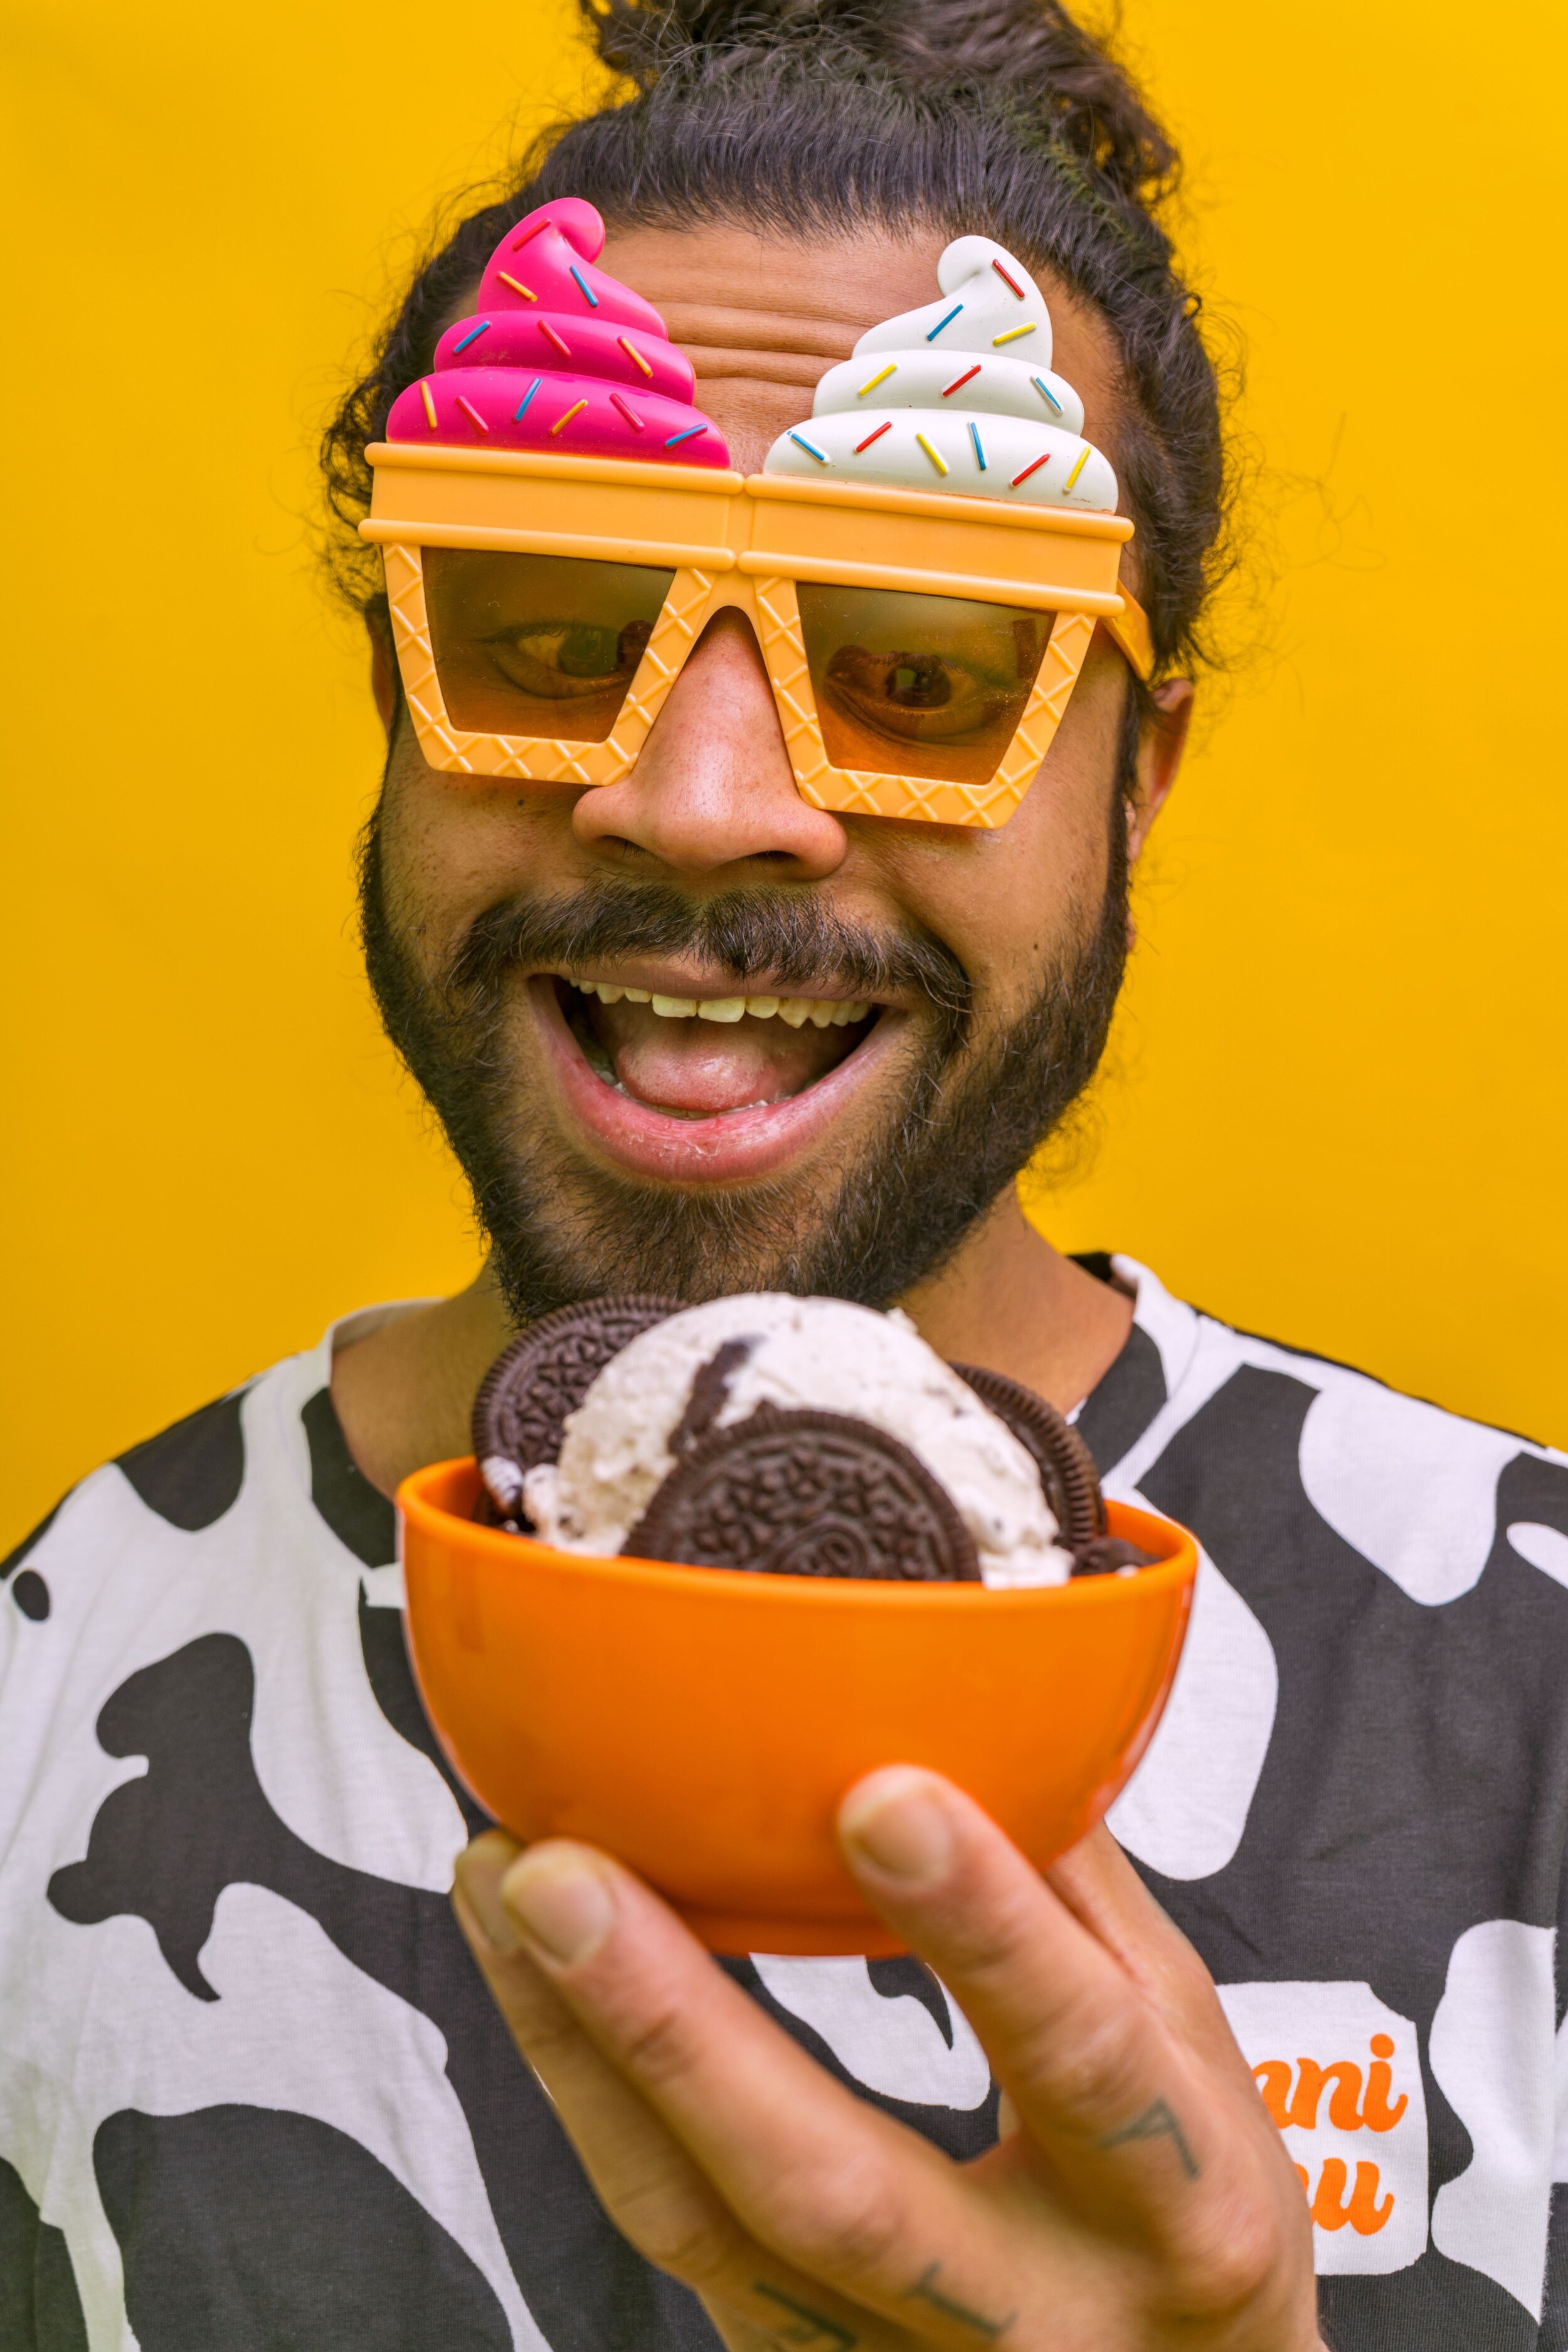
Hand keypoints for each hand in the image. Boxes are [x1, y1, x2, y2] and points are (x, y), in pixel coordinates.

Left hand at [452, 1768, 1321, 2349]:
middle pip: (836, 2190)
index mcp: (1176, 2201)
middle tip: (560, 1871)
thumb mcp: (1197, 2052)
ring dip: (582, 2050)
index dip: (986, 1928)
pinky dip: (588, 2100)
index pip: (1079, 2058)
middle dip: (680, 2027)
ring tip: (499, 1884)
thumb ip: (1088, 1891)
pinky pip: (672, 2244)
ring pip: (705, 2231)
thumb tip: (992, 1702)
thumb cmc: (1193, 2209)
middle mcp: (1033, 2315)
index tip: (881, 1790)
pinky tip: (531, 1982)